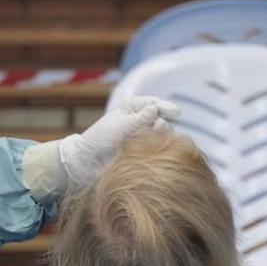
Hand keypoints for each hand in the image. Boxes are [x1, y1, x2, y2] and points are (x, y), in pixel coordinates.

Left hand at [58, 96, 180, 189]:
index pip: (154, 104)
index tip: (176, 113)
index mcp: (132, 107)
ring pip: (164, 134)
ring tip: (147, 143)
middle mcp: (141, 119)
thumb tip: (154, 109)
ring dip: (159, 137)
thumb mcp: (121, 125)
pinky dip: (159, 148)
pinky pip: (159, 147)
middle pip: (163, 119)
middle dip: (161, 124)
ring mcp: (144, 135)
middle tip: (155, 130)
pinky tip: (153, 152)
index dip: (166, 108)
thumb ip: (140, 119)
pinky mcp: (145, 150)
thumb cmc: (101, 138)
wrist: (90, 161)